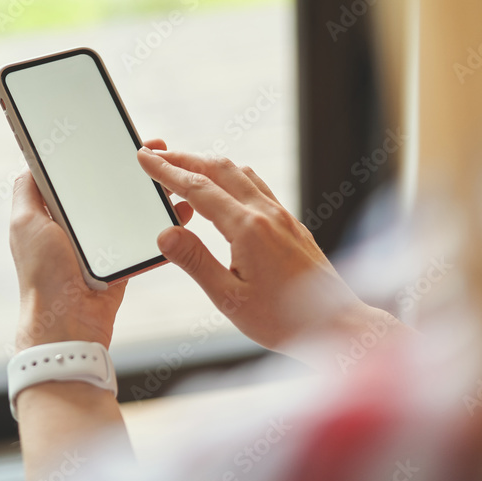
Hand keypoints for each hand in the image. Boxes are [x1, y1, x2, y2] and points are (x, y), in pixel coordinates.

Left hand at [9, 139, 193, 351]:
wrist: (68, 323)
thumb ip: (28, 190)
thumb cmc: (42, 274)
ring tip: (175, 177)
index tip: (119, 137)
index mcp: (54, 212)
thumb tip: (33, 161)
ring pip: (132, 209)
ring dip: (153, 194)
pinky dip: (165, 225)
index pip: (80, 174)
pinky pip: (147, 237)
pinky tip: (181, 210)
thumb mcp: (25, 223)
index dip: (99, 154)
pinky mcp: (123, 261)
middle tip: (159, 152)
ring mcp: (103, 244)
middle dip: (134, 170)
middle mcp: (78, 225)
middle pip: (110, 188)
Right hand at [136, 148, 387, 351]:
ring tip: (184, 169)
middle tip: (156, 155)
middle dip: (184, 159)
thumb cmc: (284, 320)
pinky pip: (256, 186)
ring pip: (240, 173)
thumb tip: (166, 234)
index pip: (198, 188)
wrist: (335, 325)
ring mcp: (282, 216)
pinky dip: (231, 177)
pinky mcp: (291, 224)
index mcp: (248, 228)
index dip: (167, 171)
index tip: (145, 158)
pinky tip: (224, 190)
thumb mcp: (229, 298)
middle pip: (219, 169)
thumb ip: (195, 262)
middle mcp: (267, 213)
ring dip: (208, 165)